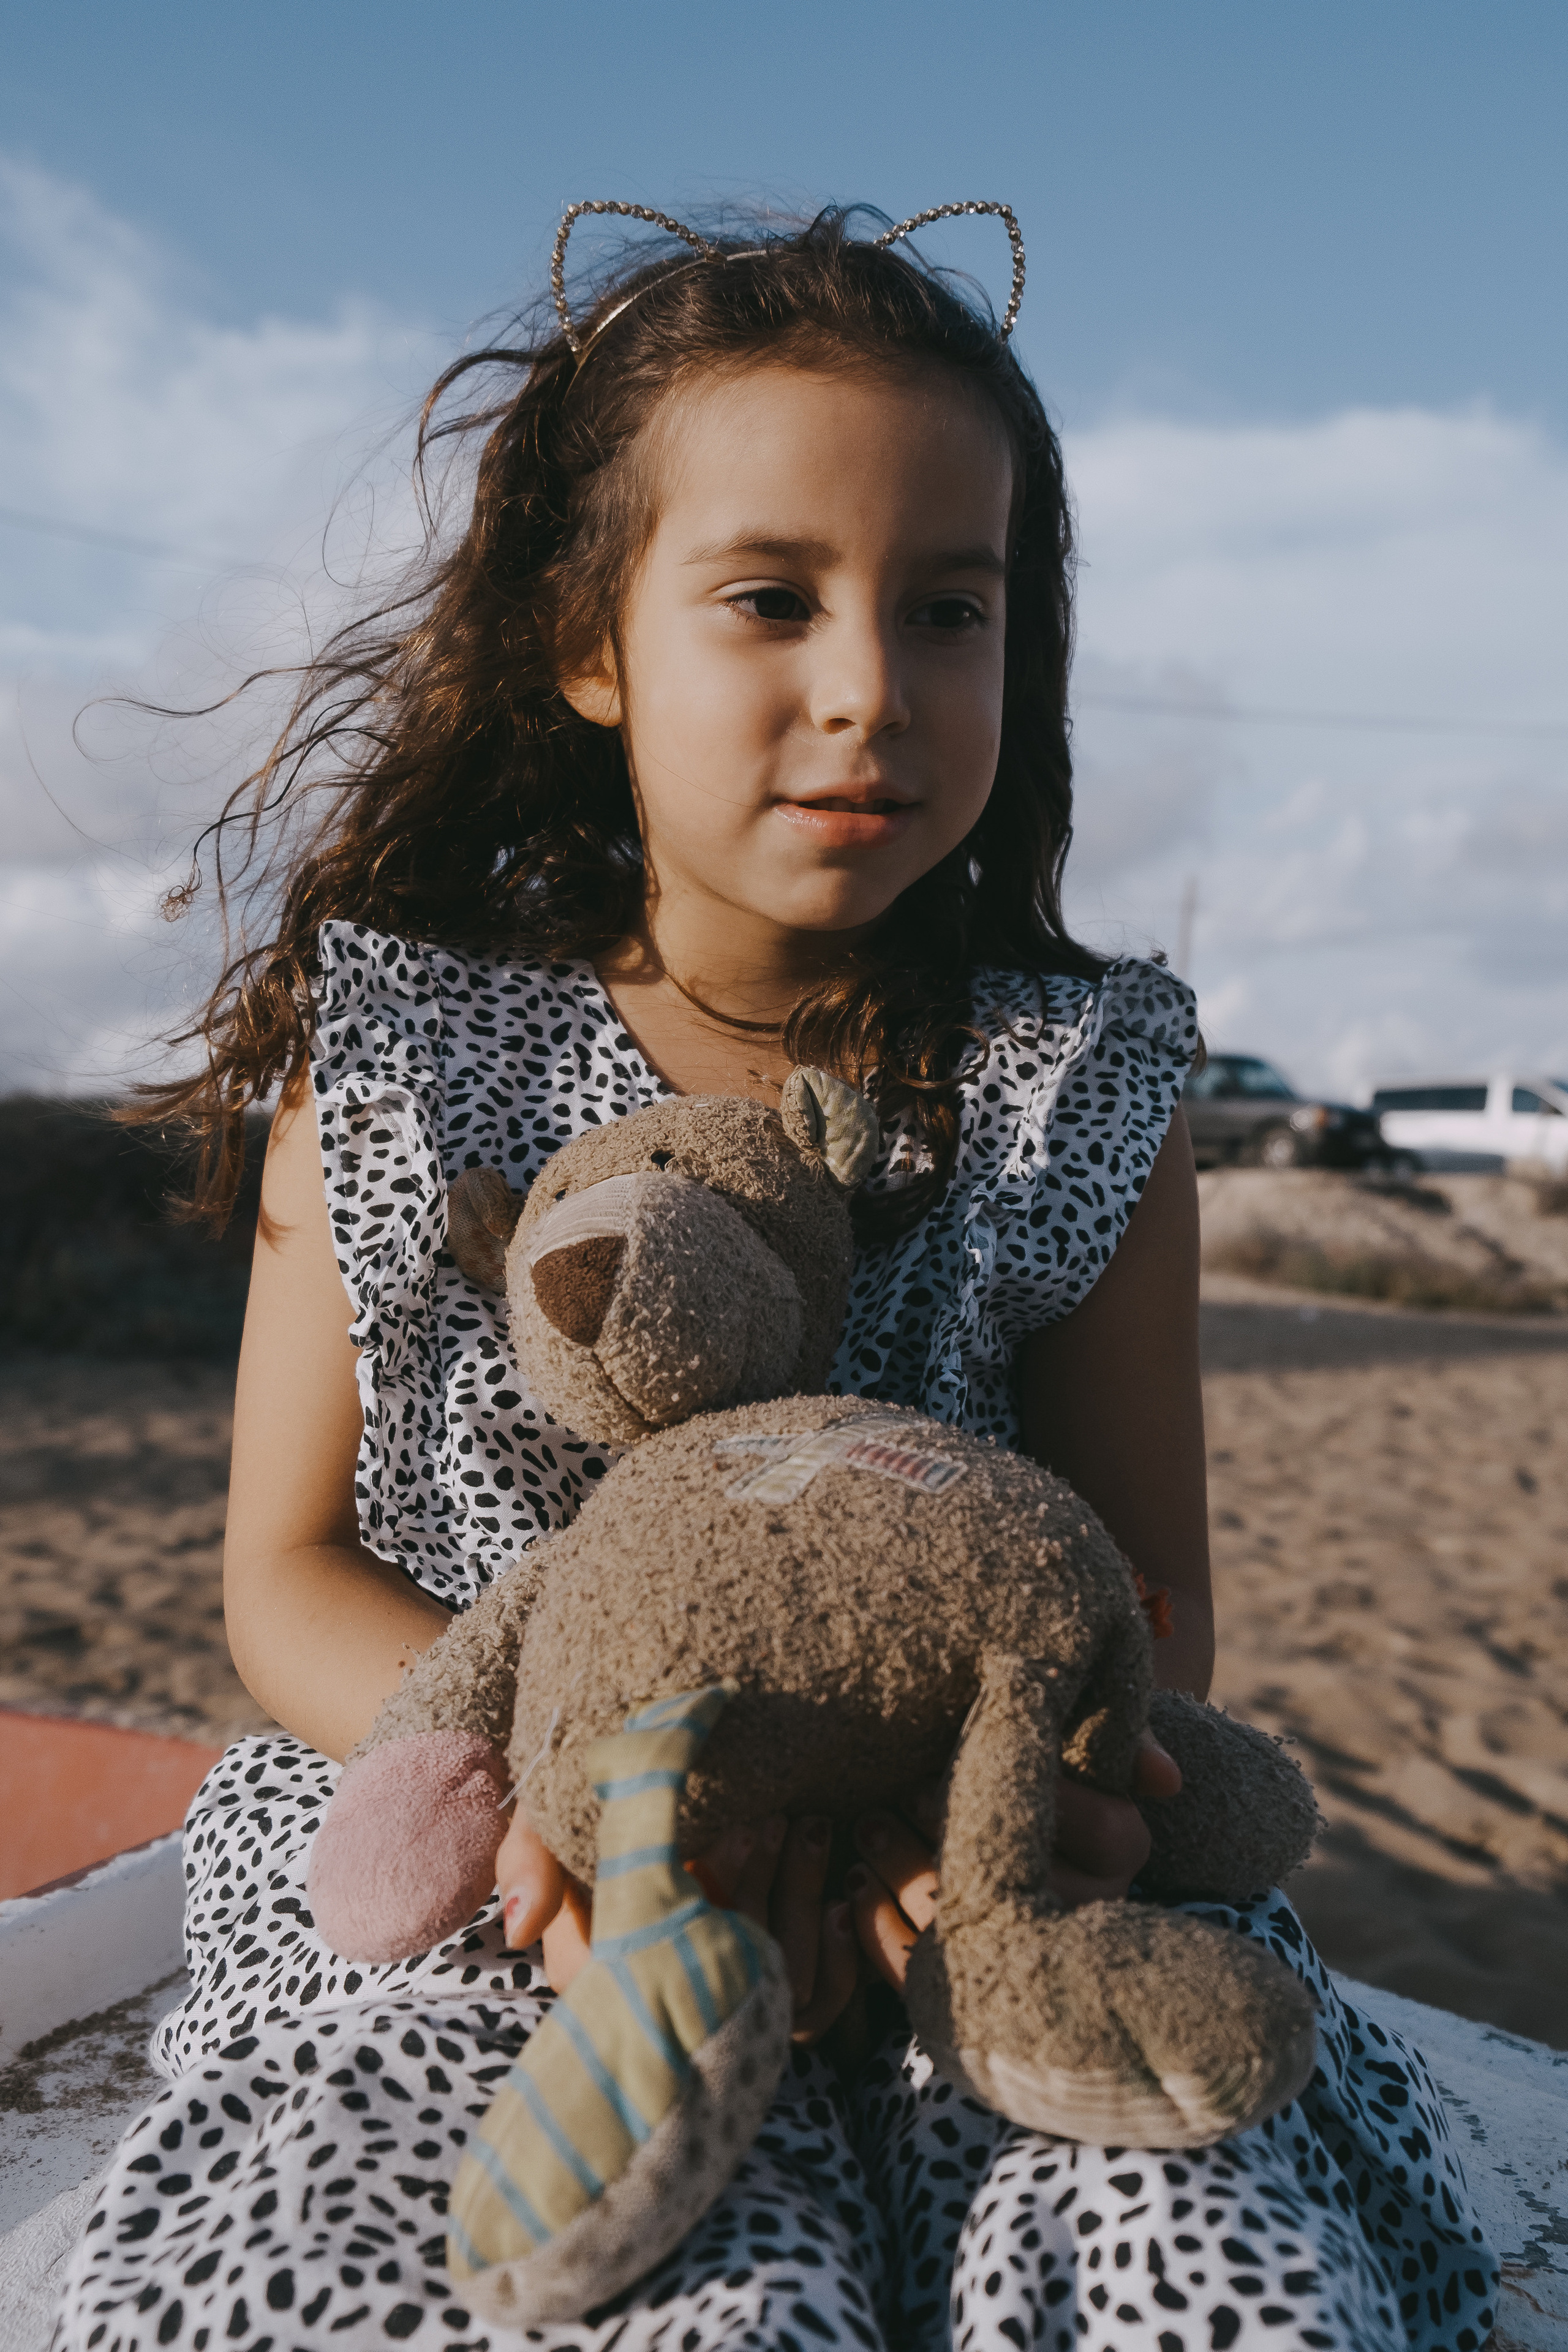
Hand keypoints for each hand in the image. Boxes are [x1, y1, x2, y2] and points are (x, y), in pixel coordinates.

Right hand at [496, 1808, 858, 2042]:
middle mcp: (672, 1992)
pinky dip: (842, 1957)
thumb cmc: (589, 1817)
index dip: (708, 1891)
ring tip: (808, 1830)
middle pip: (732, 1970)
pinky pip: (821, 2008)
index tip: (732, 1826)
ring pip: (782, 1988)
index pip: (664, 1958)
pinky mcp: (775, 1993)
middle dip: (760, 1886)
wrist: (645, 1798)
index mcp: (613, 1968)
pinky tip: (846, 1896)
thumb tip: (520, 1927)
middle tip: (774, 1818)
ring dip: (801, 1901)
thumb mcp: (547, 1826)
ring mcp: (727, 1995)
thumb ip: (529, 1861)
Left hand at [849, 1731, 1180, 1990]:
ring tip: (865, 1830)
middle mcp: (1085, 1910)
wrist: (1022, 1834)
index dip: (992, 1794)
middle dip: (935, 1838)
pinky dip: (876, 1929)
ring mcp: (1029, 1958)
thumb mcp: (1084, 1745)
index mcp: (1122, 1845)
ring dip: (899, 1873)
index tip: (930, 1775)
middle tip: (882, 1805)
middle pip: (1006, 1876)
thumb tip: (1165, 1778)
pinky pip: (918, 1974)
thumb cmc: (1047, 1767)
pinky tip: (853, 1887)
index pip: (1061, 1815)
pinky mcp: (971, 1996)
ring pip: (958, 1924)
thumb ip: (1118, 1741)